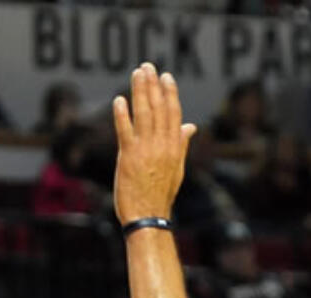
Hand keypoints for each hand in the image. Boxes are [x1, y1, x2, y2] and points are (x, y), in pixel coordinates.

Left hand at [113, 66, 195, 226]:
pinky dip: (122, 115)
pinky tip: (119, 100)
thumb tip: (191, 127)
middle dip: (152, 85)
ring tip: (136, 74)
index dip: (169, 93)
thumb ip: (181, 144)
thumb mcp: (177, 169)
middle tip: (147, 67)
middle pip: (158, 108)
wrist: (149, 218)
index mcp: (174, 147)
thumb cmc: (161, 195)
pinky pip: (125, 131)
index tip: (165, 76)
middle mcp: (162, 145)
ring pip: (143, 114)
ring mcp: (145, 150)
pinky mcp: (129, 158)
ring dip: (139, 92)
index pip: (173, 113)